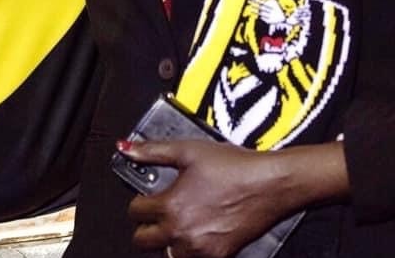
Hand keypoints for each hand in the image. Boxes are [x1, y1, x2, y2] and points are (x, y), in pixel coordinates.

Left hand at [121, 139, 299, 257]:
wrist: (269, 184)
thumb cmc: (233, 166)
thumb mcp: (188, 150)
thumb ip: (152, 151)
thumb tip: (125, 148)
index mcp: (171, 206)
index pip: (135, 212)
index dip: (139, 201)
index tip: (147, 196)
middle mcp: (181, 233)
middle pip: (142, 241)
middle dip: (146, 225)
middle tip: (159, 212)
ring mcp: (199, 250)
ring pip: (166, 254)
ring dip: (167, 240)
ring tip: (180, 221)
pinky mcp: (217, 257)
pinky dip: (189, 248)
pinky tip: (199, 229)